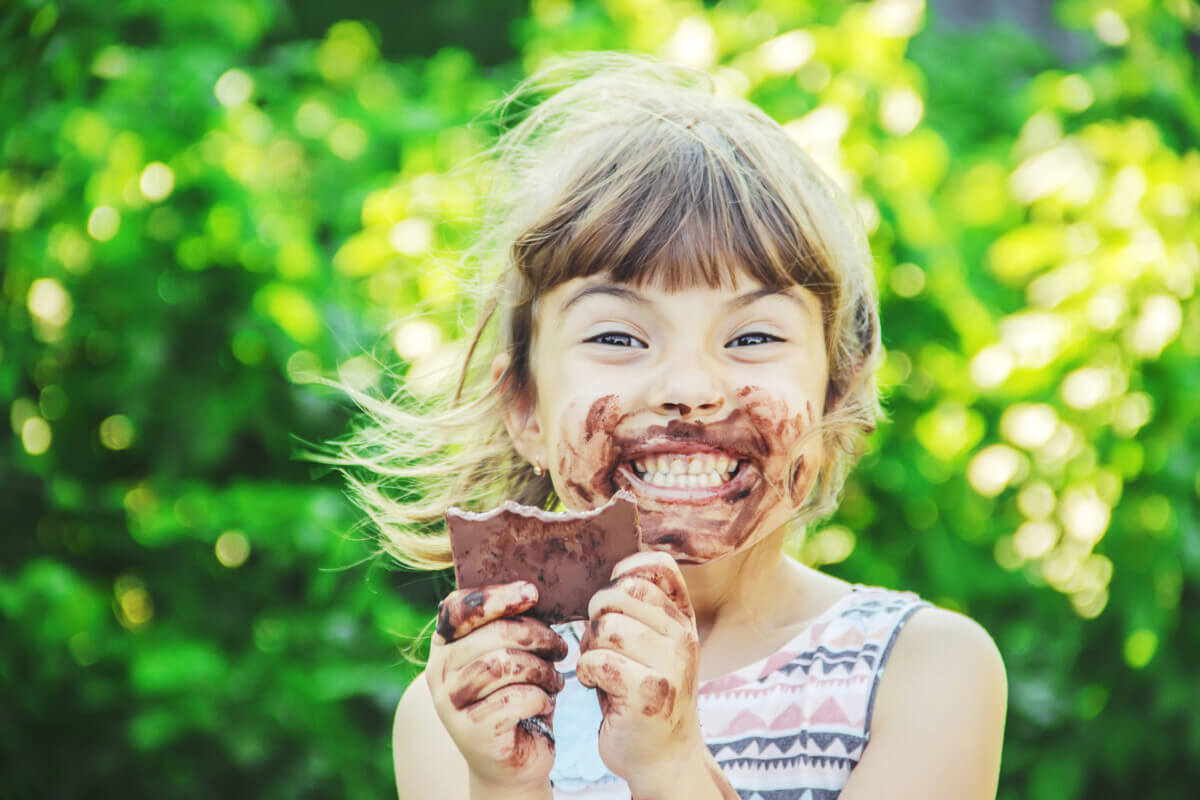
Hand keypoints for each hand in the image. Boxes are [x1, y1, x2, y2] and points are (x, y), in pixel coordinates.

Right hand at [426, 581, 566, 796]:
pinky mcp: (471, 732)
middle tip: (559, 647)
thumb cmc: (516, 696)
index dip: (496, 596)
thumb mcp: (511, 654)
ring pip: (504, 665)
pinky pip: (514, 699)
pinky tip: (544, 703)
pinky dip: (539, 698)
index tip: (532, 593)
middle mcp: (438, 671)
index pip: (458, 607)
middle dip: (536, 636)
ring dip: (541, 669)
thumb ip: (511, 625)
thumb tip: (533, 590)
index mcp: (445, 644)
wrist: (513, 760)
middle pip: (492, 634)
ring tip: (554, 678)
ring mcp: (450, 704)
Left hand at [575, 551, 708, 790]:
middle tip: (599, 643)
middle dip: (596, 614)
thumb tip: (610, 572)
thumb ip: (641, 610)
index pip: (658, 567)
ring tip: (599, 667)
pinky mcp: (649, 692)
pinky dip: (586, 672)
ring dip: (589, 647)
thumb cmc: (644, 694)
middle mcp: (683, 637)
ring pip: (606, 626)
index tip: (612, 599)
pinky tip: (596, 685)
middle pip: (622, 592)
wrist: (664, 758)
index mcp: (683, 620)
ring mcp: (671, 665)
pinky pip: (599, 660)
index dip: (624, 571)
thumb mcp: (654, 646)